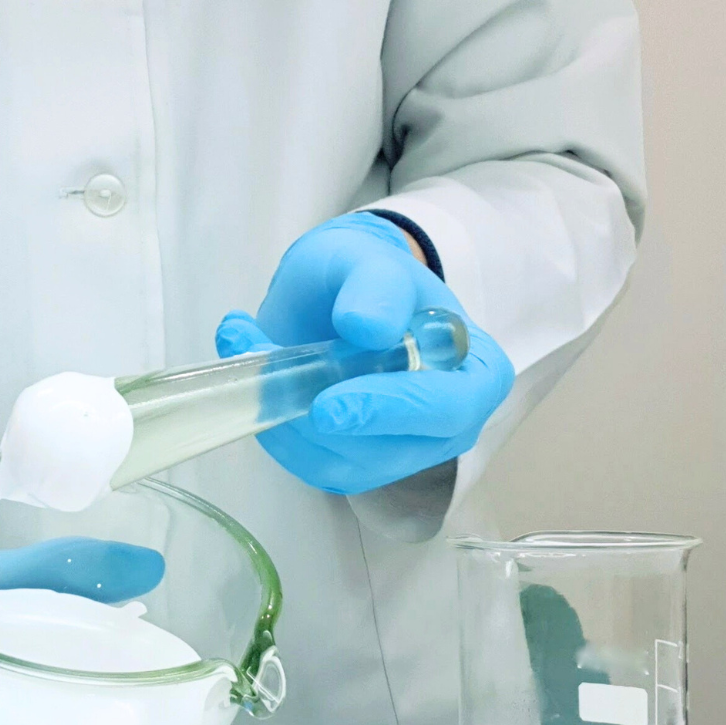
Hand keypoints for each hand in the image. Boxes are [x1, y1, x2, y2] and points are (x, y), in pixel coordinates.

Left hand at [216, 212, 513, 494]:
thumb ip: (377, 284)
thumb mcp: (373, 259)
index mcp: (477, 372)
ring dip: (283, 412)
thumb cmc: (369, 278)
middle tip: (270, 384)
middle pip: (395, 449)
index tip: (331, 404)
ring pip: (342, 463)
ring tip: (248, 340)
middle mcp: (449, 425)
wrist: (339, 297)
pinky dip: (270, 420)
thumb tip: (368, 326)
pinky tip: (252, 370)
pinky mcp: (353, 465)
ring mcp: (401, 452)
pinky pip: (309, 462)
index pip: (450, 407)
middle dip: (326, 424)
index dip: (394, 410)